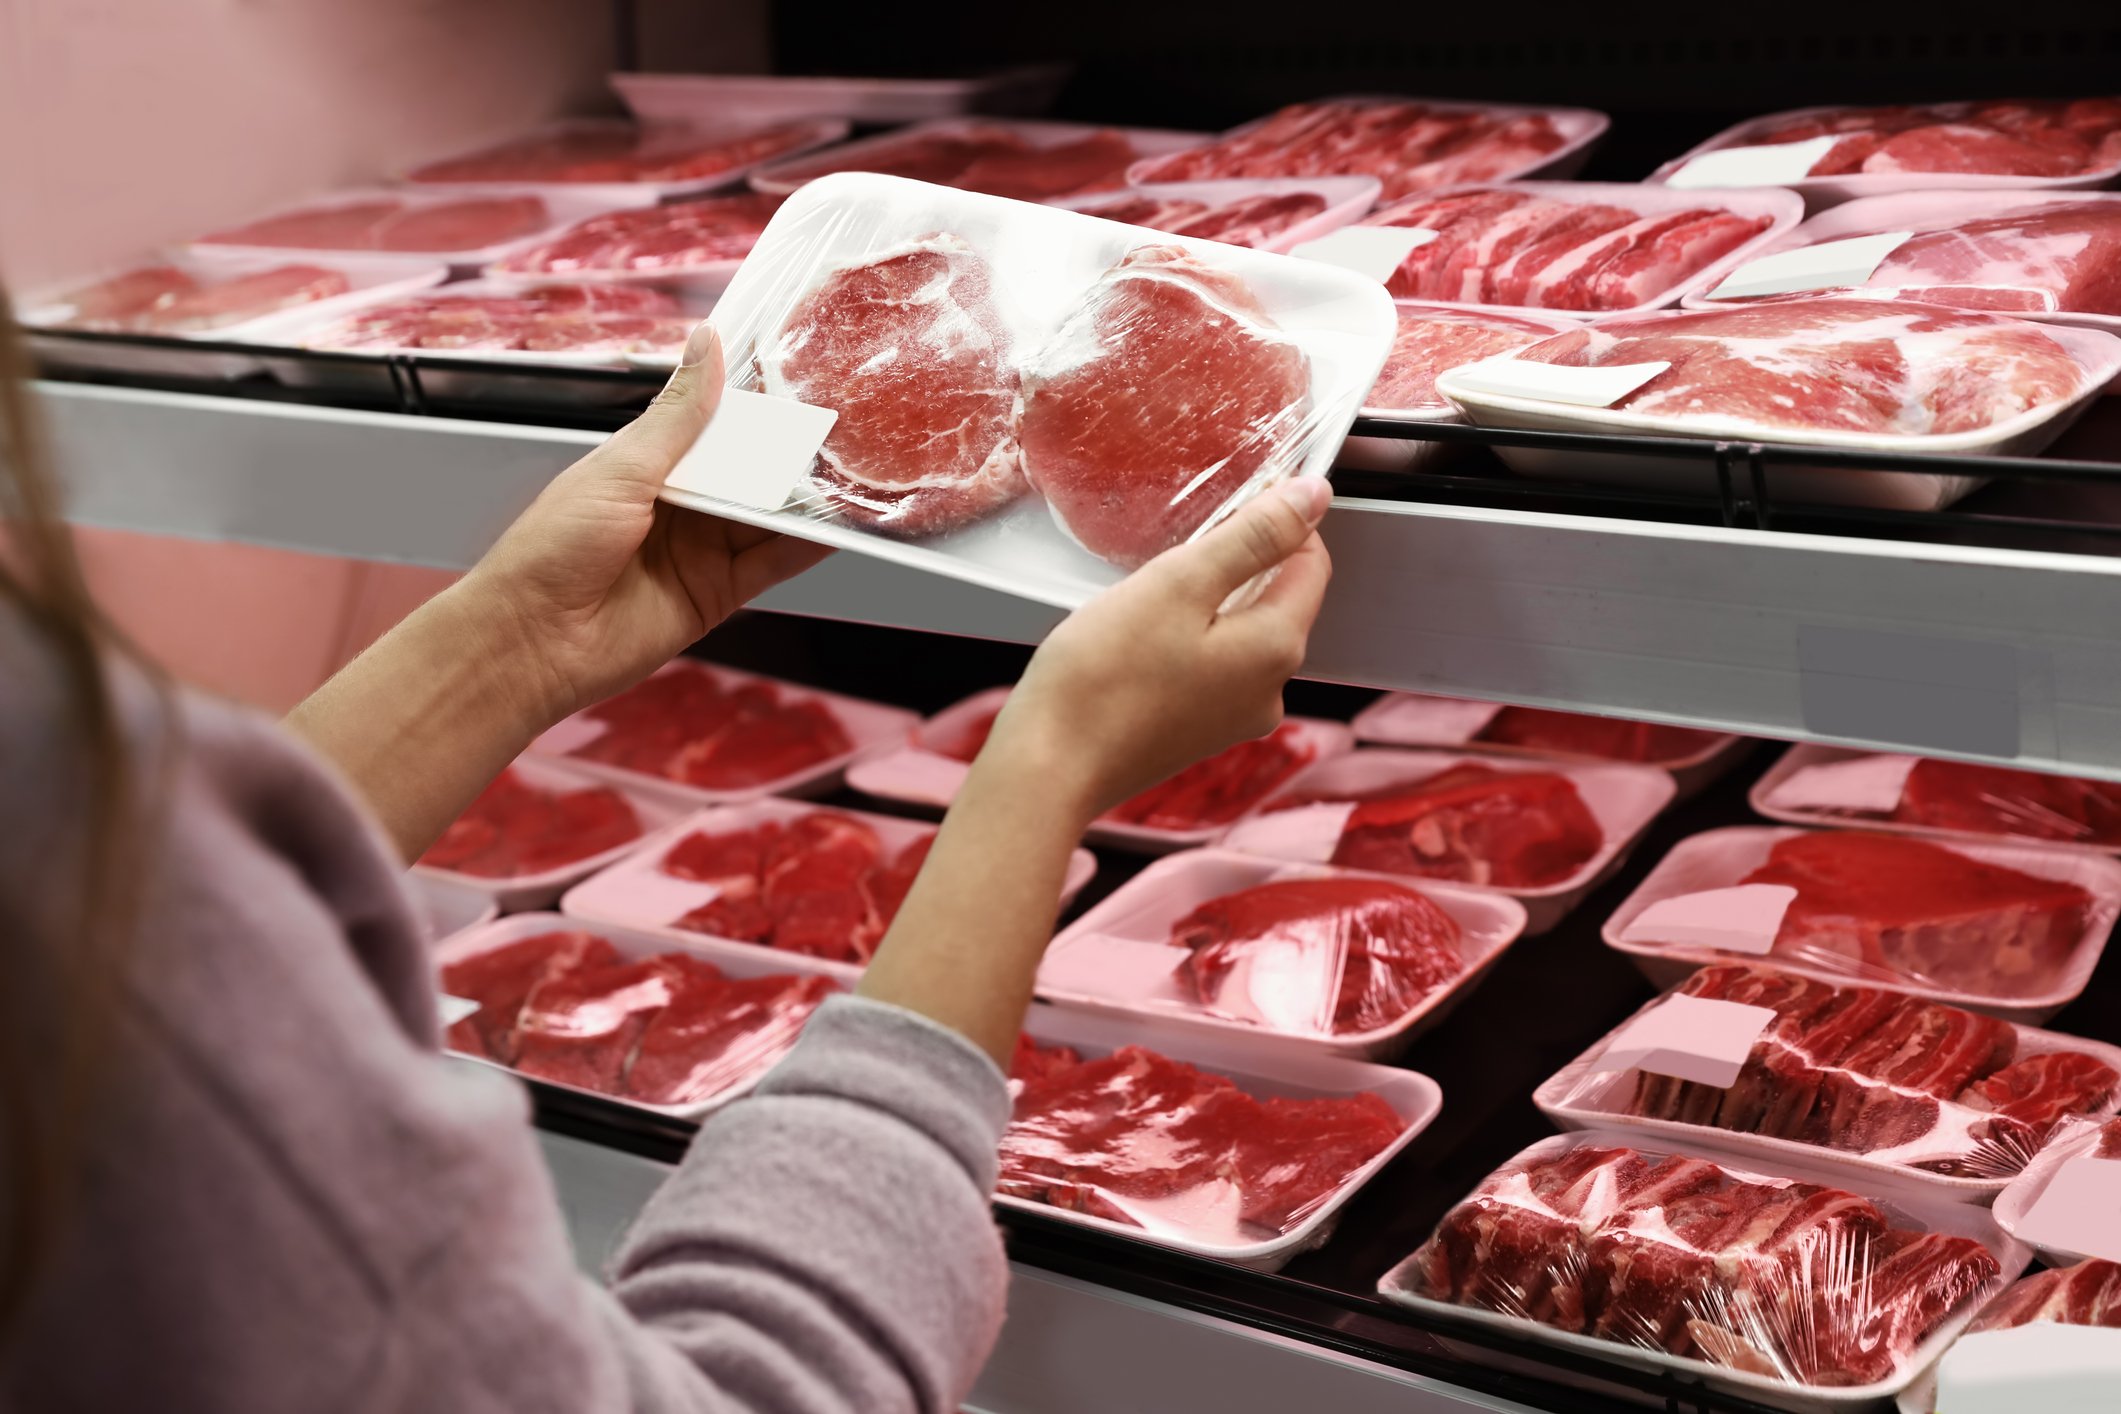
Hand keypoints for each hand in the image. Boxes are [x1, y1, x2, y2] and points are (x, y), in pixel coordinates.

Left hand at [459, 322, 833, 724]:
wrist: (535, 640)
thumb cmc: (554, 547)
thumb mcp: (621, 467)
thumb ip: (678, 414)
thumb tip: (706, 342)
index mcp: (649, 462)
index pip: (715, 423)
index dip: (755, 404)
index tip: (801, 373)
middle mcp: (681, 503)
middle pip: (750, 469)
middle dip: (790, 450)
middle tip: (844, 422)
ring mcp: (703, 548)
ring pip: (769, 514)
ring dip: (806, 497)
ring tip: (856, 469)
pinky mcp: (720, 591)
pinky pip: (774, 562)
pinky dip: (807, 545)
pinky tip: (839, 524)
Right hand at [988, 477, 1332, 822]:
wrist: (1047, 768)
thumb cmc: (1101, 679)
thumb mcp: (1179, 583)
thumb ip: (1253, 536)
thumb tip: (1313, 498)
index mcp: (1275, 649)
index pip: (1312, 564)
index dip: (1282, 521)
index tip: (1236, 499)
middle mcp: (1268, 691)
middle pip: (1276, 600)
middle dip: (1237, 564)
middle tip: (1174, 552)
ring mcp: (1233, 719)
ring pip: (1239, 633)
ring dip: (1207, 602)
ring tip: (1149, 596)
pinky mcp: (1197, 733)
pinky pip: (1210, 667)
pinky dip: (1187, 639)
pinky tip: (1140, 639)